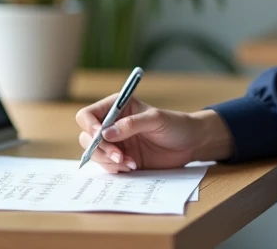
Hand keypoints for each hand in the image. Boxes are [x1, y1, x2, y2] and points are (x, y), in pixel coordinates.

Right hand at [74, 93, 226, 172]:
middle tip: (120, 156)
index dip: (90, 126)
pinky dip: (115, 169)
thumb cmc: (175, 124)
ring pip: (94, 154)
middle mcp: (111, 125)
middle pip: (87, 137)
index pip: (88, 115)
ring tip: (131, 163)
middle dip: (101, 149)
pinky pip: (106, 166)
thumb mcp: (156, 120)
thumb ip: (132, 124)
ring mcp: (115, 143)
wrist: (190, 143)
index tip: (101, 137)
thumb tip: (106, 133)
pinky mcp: (121, 159)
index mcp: (117, 107)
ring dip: (109, 161)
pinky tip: (132, 166)